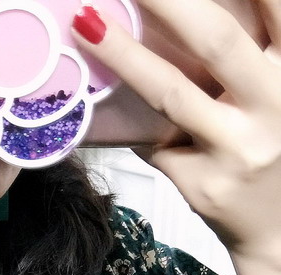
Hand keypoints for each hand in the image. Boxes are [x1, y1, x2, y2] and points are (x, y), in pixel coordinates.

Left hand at [71, 0, 280, 260]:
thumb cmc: (279, 149)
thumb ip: (257, 57)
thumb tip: (185, 15)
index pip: (276, 9)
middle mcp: (277, 106)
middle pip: (216, 42)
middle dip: (169, 2)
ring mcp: (237, 150)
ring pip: (171, 93)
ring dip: (123, 55)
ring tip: (85, 24)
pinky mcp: (203, 184)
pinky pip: (154, 143)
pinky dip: (128, 124)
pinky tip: (100, 109)